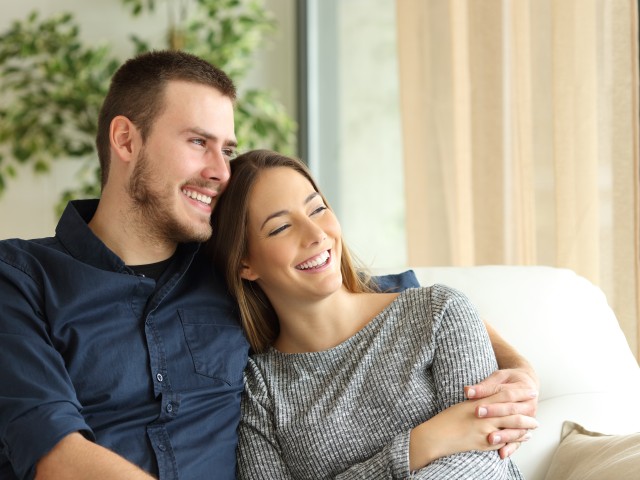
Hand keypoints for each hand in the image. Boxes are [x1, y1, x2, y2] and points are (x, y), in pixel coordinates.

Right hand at [409, 399, 537, 469]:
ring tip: (534, 424)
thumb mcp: (464, 405)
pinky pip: (505, 441)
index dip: (519, 393)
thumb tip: (493, 398)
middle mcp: (484, 416)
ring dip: (525, 426)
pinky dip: (516, 438)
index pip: (504, 395)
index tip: (531, 391)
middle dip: (526, 410)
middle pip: (512, 411)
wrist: (437, 435)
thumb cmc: (448, 419)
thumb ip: (480, 400)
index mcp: (479, 403)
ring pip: (512, 427)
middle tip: (537, 406)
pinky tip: (522, 437)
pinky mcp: (484, 444)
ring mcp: (485, 431)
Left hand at [464, 368, 539, 457]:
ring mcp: (529, 420)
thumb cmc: (509, 379)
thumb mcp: (498, 377)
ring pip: (517, 429)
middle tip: (478, 418)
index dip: (492, 403)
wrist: (526, 384)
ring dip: (504, 435)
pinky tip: (502, 454)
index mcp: (525, 390)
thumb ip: (484, 386)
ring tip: (490, 439)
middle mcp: (529, 406)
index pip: (506, 397)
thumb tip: (468, 391)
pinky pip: (519, 441)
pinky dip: (511, 447)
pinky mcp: (524, 430)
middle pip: (511, 413)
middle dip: (495, 416)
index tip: (476, 408)